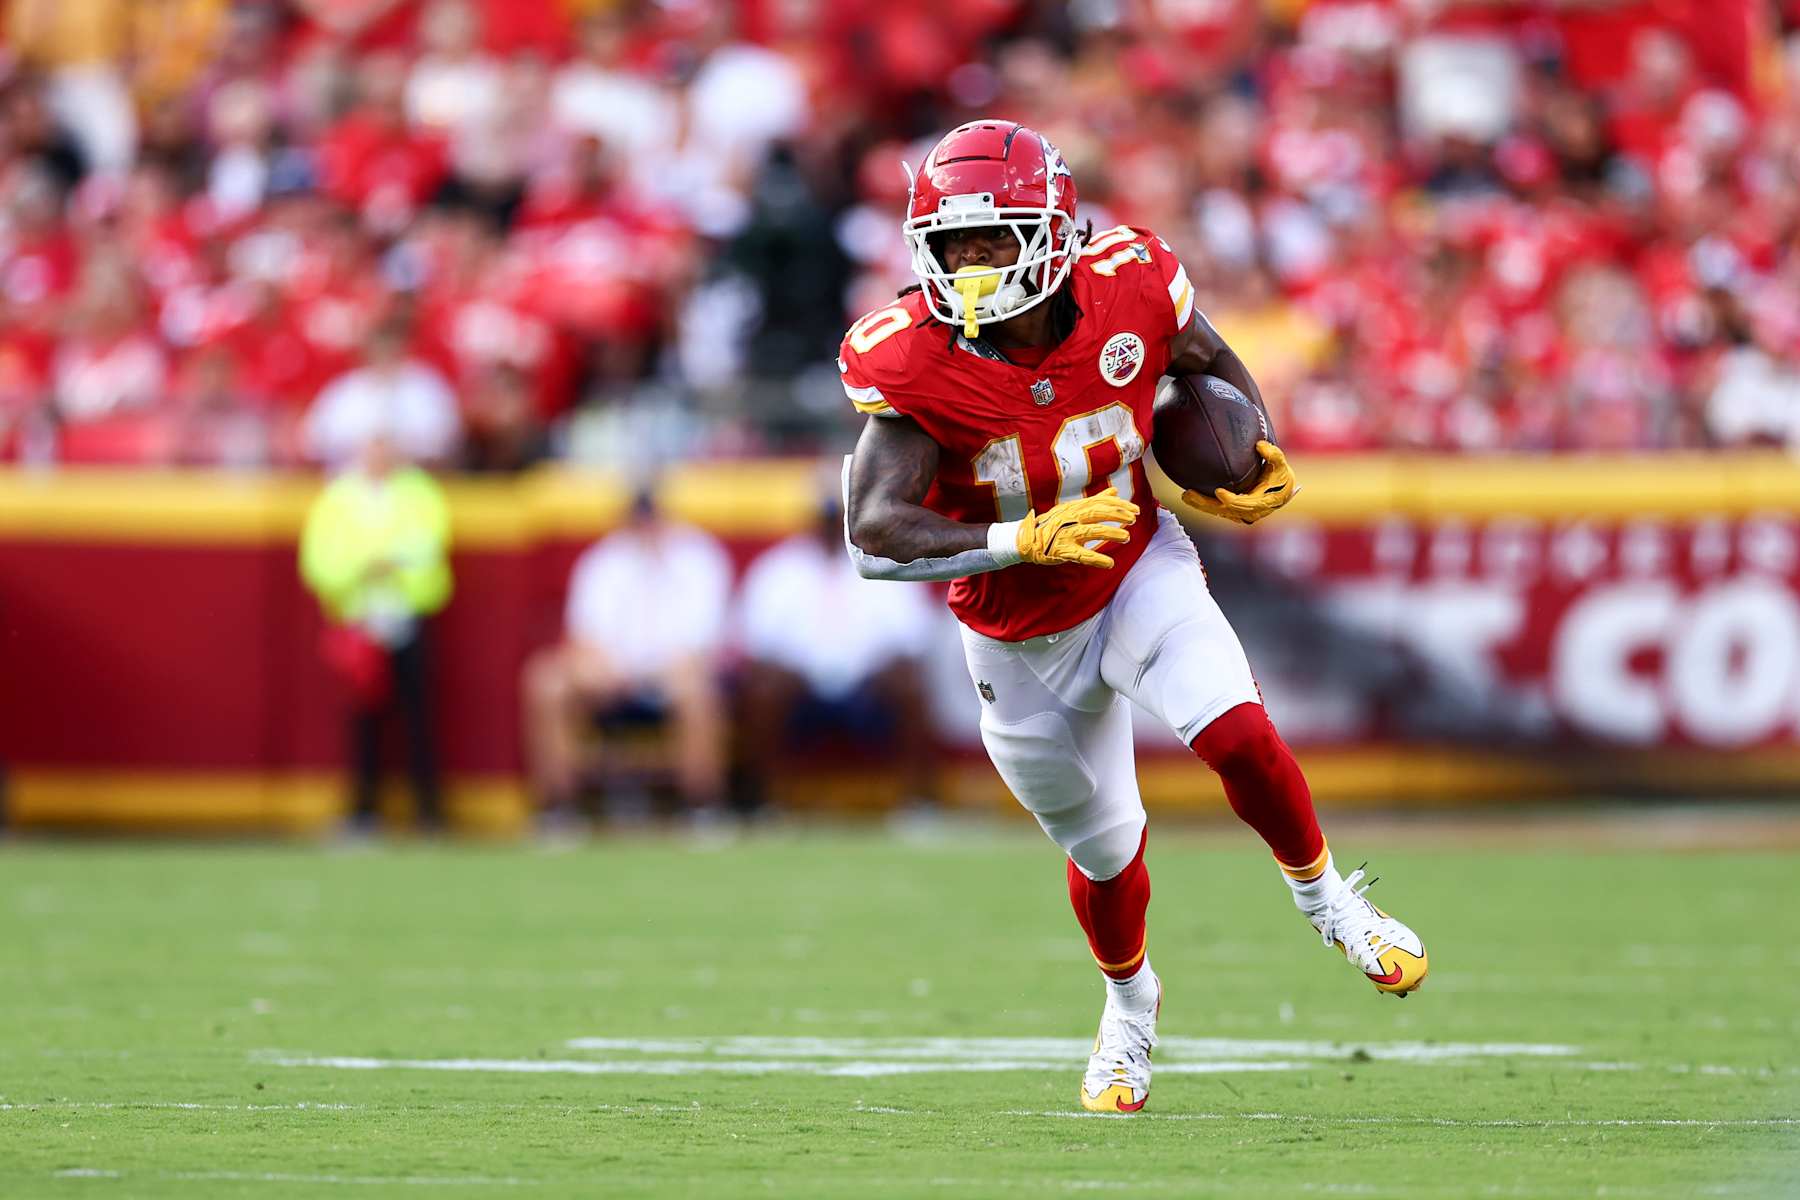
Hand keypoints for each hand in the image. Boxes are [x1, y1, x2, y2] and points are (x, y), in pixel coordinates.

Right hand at [1016, 487, 1138, 567]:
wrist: (1027, 539)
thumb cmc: (1053, 524)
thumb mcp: (1073, 509)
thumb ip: (1096, 501)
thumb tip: (1115, 492)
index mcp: (1075, 507)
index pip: (1100, 502)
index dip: (1119, 505)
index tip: (1135, 509)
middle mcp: (1071, 518)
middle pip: (1097, 513)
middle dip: (1117, 515)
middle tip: (1133, 519)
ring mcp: (1066, 534)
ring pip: (1091, 531)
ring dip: (1111, 534)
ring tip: (1126, 537)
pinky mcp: (1062, 550)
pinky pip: (1081, 555)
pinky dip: (1096, 559)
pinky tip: (1109, 563)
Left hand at [1181, 440, 1297, 525]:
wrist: (1280, 490)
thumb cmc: (1279, 475)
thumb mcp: (1280, 464)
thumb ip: (1273, 455)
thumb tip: (1260, 445)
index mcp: (1262, 502)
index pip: (1244, 504)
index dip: (1231, 500)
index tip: (1218, 491)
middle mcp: (1250, 512)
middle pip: (1225, 510)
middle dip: (1207, 504)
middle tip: (1189, 494)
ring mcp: (1240, 514)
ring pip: (1218, 512)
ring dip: (1201, 505)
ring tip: (1185, 496)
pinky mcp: (1233, 512)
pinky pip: (1217, 510)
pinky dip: (1204, 505)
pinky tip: (1190, 497)